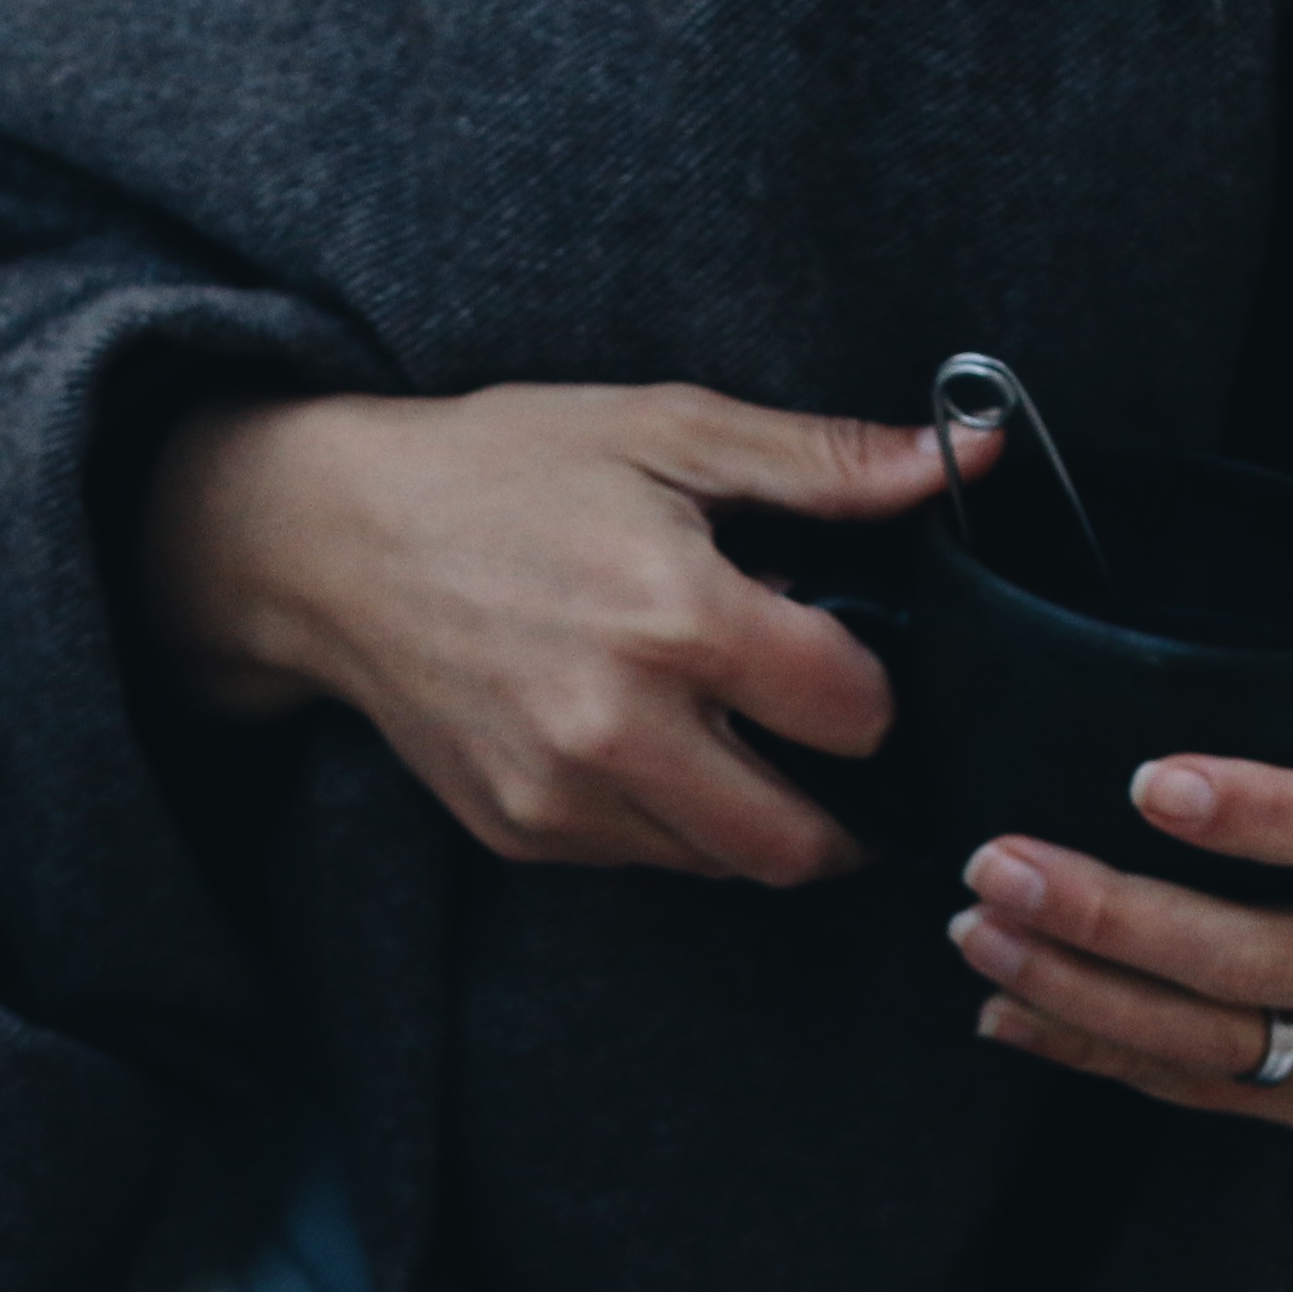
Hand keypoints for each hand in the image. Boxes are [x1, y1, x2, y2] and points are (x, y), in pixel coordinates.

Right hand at [136, 383, 964, 885]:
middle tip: (821, 733)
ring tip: (726, 724)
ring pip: (728, 863)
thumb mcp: (665, 428)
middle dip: (839, 795)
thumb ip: (820, 462)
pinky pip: (645, 857)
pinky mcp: (522, 832)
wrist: (330, 543)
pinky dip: (672, 815)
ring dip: (758, 813)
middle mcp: (619, 727)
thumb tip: (962, 461)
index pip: (854, 714)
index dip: (872, 683)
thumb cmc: (502, 469)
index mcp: (674, 618)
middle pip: (805, 841)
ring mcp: (563, 795)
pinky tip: (646, 736)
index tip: (841, 649)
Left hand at [946, 734, 1292, 1155]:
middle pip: (1252, 956)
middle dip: (1108, 914)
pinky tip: (1009, 1009)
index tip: (1150, 779)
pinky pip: (1198, 1093)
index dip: (1257, 810)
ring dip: (1075, 990)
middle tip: (999, 865)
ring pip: (1207, 1041)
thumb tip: (1192, 654)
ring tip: (978, 933)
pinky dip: (1094, 1055)